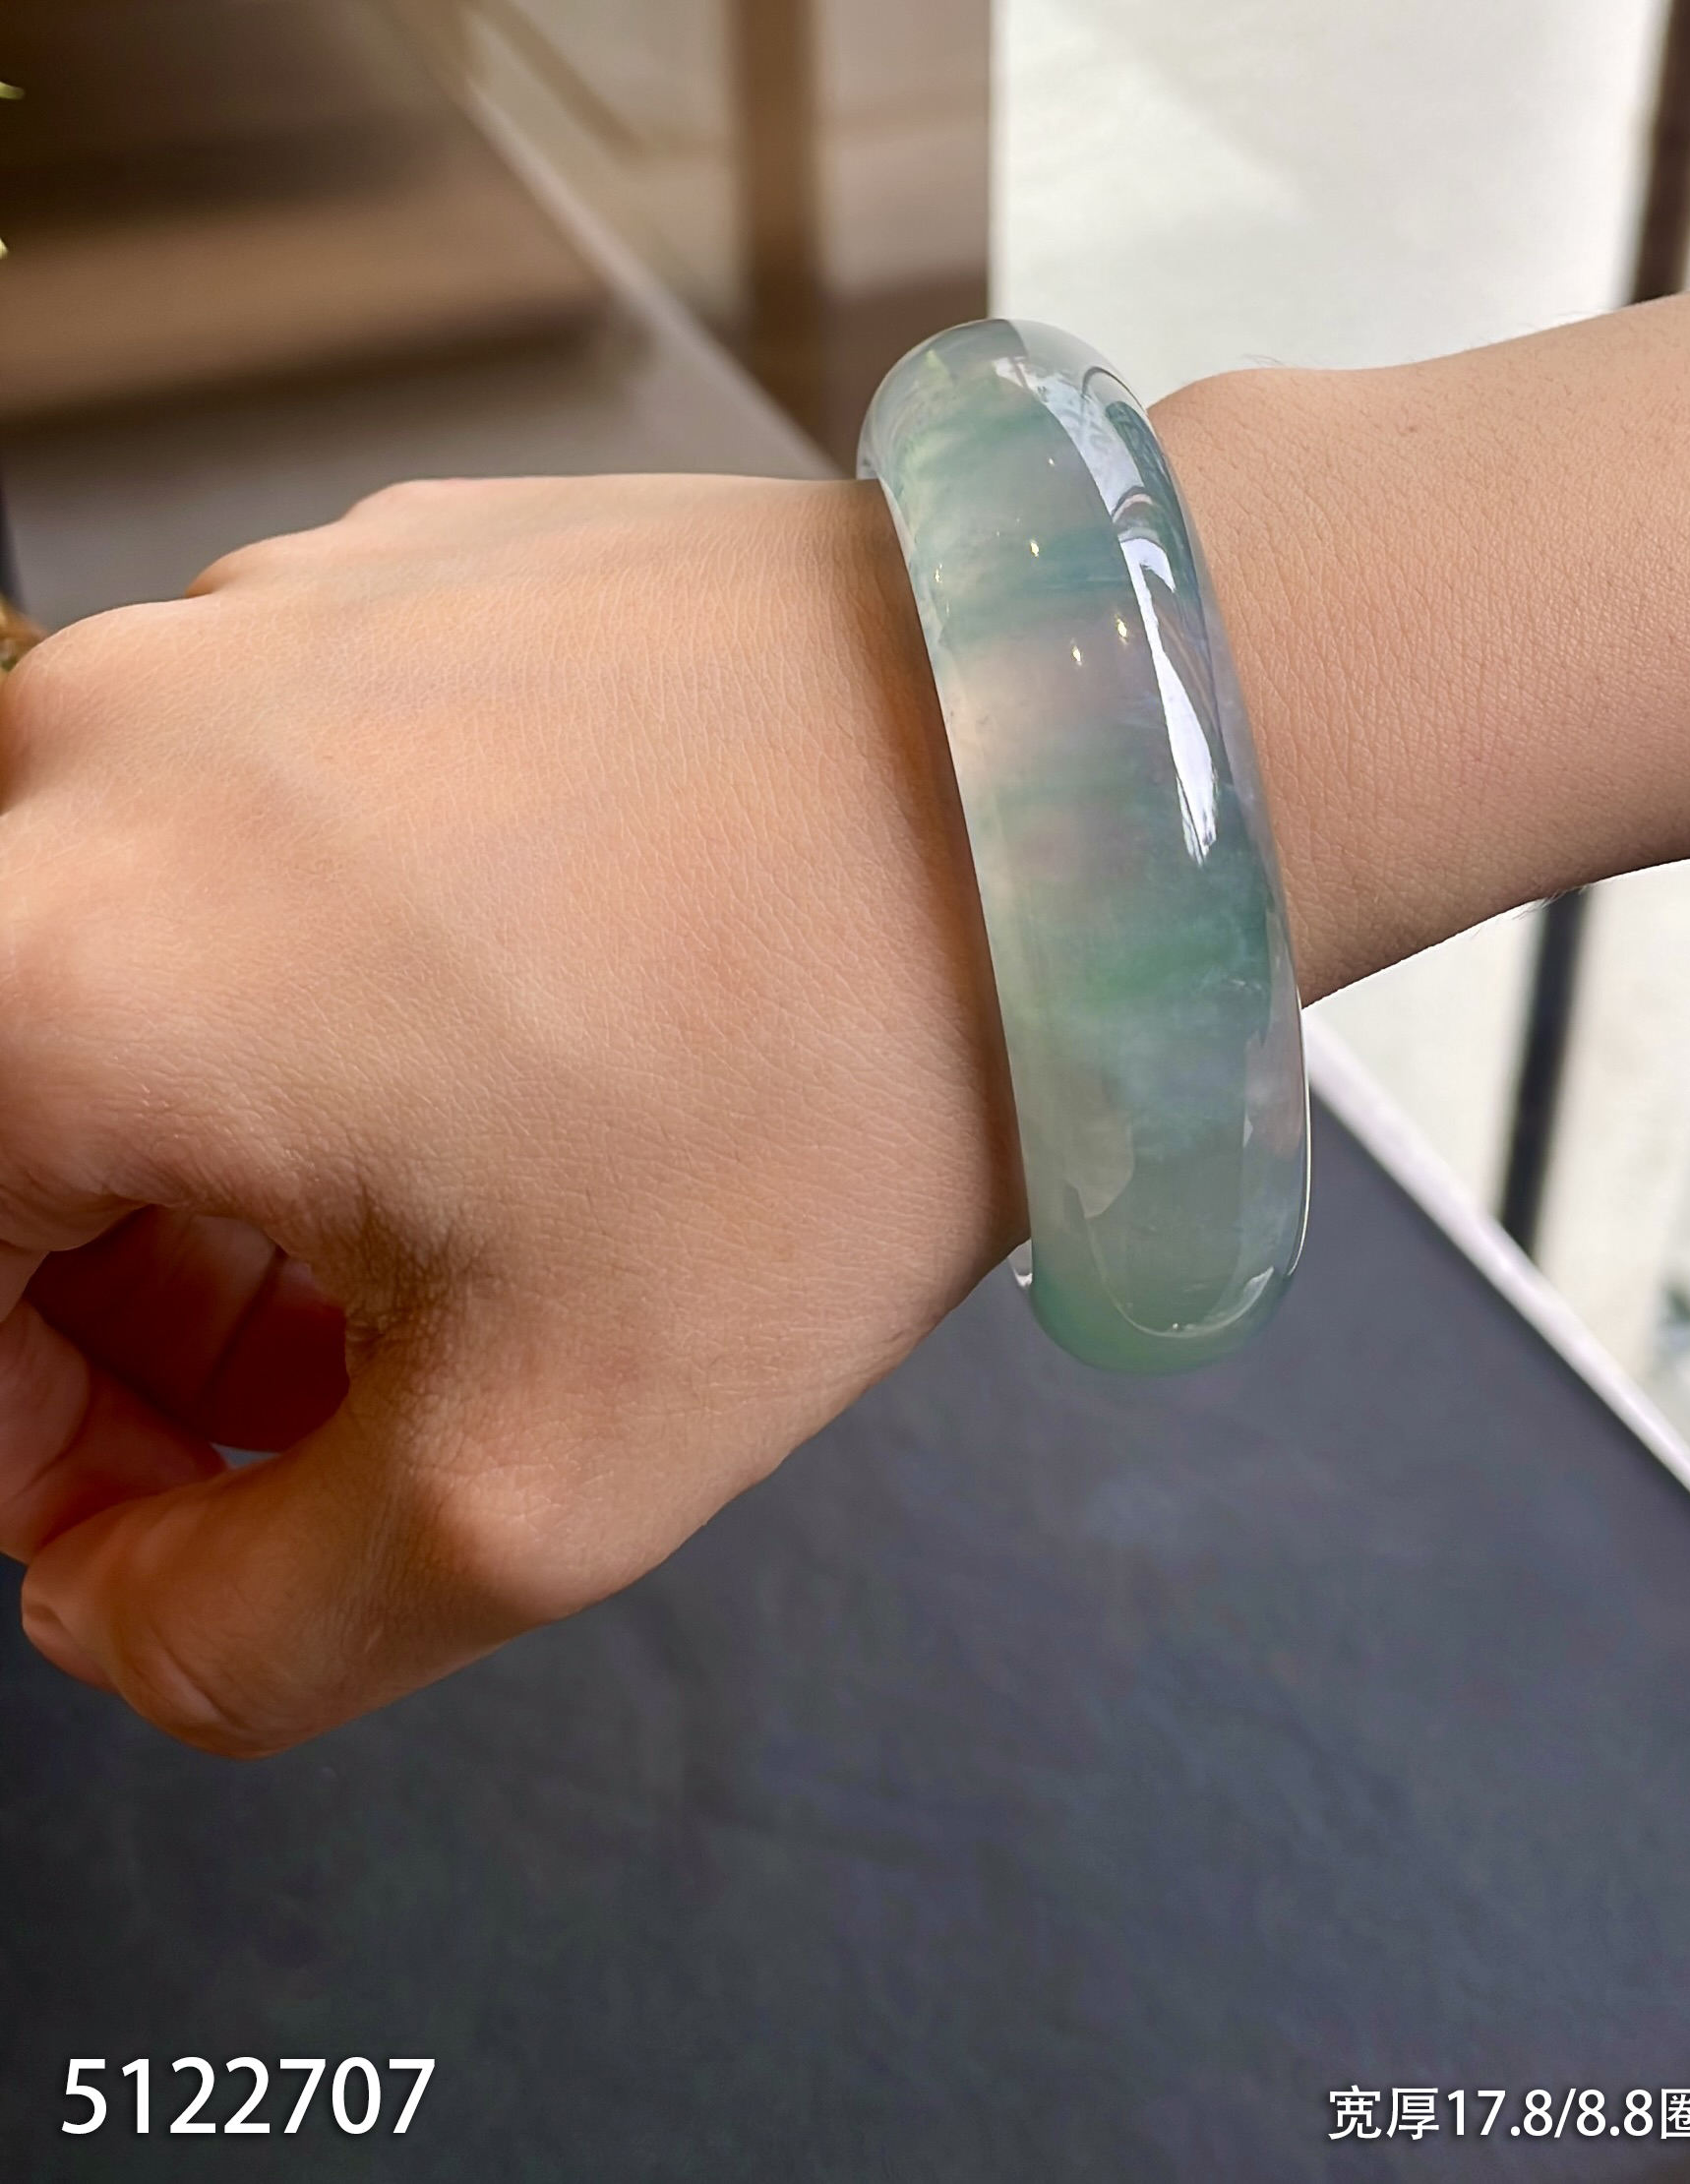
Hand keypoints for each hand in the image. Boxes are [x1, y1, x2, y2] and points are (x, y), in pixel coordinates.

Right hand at [0, 473, 1019, 1751]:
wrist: (1068, 767)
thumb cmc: (825, 1077)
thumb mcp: (531, 1477)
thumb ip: (241, 1631)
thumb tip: (111, 1601)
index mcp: (50, 973)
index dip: (30, 1452)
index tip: (182, 1508)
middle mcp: (90, 756)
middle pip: (11, 1115)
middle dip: (128, 1311)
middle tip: (331, 1397)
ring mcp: (236, 626)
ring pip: (131, 959)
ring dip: (237, 1136)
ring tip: (457, 1223)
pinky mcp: (372, 573)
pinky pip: (259, 817)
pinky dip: (324, 960)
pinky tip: (523, 1028)